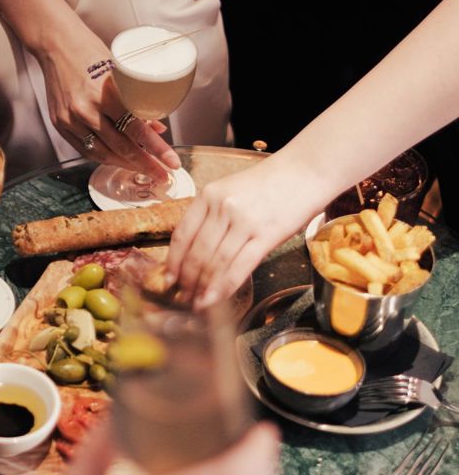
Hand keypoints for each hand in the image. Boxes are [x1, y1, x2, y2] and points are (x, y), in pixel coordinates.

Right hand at [36, 26, 180, 181]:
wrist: (55, 45)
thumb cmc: (89, 52)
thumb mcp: (119, 72)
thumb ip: (136, 102)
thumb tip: (156, 128)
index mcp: (104, 94)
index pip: (137, 130)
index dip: (157, 150)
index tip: (171, 163)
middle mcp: (85, 110)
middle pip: (122, 148)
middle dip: (145, 164)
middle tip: (162, 175)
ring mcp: (70, 120)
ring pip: (103, 154)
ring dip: (126, 164)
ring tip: (143, 170)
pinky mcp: (60, 124)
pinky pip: (86, 150)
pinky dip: (104, 157)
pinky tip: (118, 160)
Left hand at [166, 161, 315, 307]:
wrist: (306, 171)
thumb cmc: (268, 184)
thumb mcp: (230, 191)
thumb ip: (211, 216)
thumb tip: (194, 254)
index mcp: (208, 195)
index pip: (182, 235)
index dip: (173, 262)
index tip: (168, 279)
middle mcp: (222, 207)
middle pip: (197, 252)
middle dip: (187, 280)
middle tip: (183, 297)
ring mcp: (244, 222)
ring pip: (215, 263)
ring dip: (203, 288)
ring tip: (198, 304)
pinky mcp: (266, 235)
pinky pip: (239, 267)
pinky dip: (223, 287)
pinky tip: (215, 299)